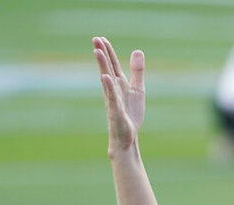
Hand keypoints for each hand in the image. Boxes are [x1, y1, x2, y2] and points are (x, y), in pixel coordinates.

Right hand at [93, 36, 145, 155]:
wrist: (128, 138)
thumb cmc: (130, 115)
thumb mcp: (137, 90)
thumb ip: (137, 72)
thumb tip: (137, 50)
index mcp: (119, 84)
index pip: (113, 64)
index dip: (108, 51)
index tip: (101, 38)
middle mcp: (113, 90)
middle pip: (107, 68)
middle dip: (102, 54)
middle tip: (95, 38)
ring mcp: (113, 100)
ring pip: (107, 80)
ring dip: (103, 66)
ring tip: (98, 52)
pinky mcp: (115, 111)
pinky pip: (112, 97)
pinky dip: (109, 87)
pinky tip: (106, 77)